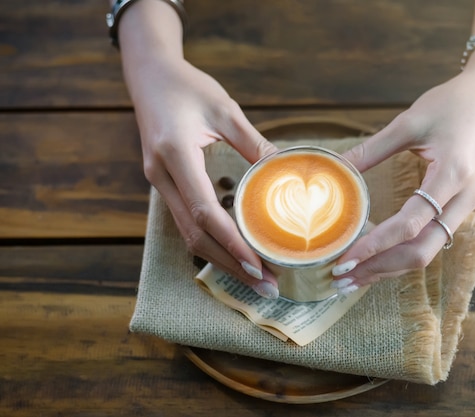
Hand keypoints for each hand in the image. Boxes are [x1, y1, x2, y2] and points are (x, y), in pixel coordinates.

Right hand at [127, 57, 278, 296]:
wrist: (149, 74)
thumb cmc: (188, 86)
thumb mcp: (226, 109)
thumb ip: (254, 143)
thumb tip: (285, 174)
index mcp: (175, 155)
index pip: (205, 211)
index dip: (232, 243)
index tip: (259, 265)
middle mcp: (161, 176)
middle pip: (195, 235)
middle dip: (230, 264)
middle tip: (265, 285)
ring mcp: (159, 183)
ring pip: (189, 234)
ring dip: (221, 259)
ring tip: (255, 278)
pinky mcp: (164, 184)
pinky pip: (187, 222)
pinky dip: (211, 242)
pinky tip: (234, 254)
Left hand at [331, 65, 474, 292]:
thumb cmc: (452, 102)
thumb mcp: (409, 121)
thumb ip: (371, 149)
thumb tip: (335, 168)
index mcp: (453, 174)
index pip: (411, 223)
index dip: (376, 244)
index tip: (345, 258)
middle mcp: (466, 198)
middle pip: (422, 250)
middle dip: (381, 267)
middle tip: (343, 277)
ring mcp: (468, 205)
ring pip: (429, 251)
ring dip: (391, 266)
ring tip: (355, 276)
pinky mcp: (463, 205)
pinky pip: (434, 239)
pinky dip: (404, 253)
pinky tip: (379, 258)